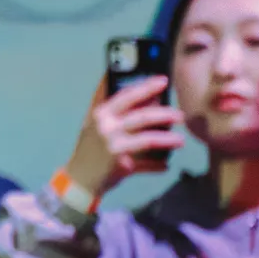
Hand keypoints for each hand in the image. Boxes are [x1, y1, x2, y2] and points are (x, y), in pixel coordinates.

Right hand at [63, 75, 185, 197]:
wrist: (78, 177)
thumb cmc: (90, 147)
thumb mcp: (96, 124)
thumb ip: (114, 108)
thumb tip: (143, 94)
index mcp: (101, 112)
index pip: (127, 95)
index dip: (146, 86)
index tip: (163, 80)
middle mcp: (106, 126)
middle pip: (141, 116)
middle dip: (164, 114)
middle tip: (180, 115)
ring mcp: (113, 145)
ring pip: (147, 139)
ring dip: (167, 139)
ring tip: (180, 140)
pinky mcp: (119, 163)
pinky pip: (145, 163)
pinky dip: (157, 165)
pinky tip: (166, 165)